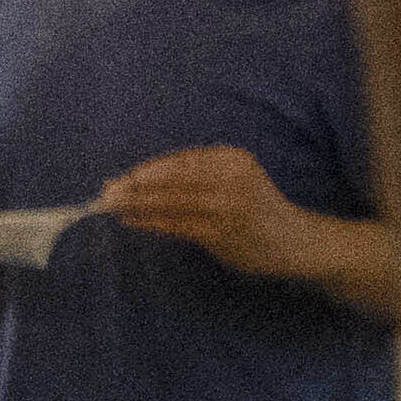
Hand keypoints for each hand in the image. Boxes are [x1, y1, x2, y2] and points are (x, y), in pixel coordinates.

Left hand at [93, 145, 324, 288]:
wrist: (294, 241)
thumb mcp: (236, 179)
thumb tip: (144, 177)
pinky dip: (150, 223)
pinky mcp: (219, 232)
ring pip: (169, 201)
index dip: (148, 170)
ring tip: (111, 207)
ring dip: (136, 204)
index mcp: (233, 158)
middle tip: (106, 193)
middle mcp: (230, 177)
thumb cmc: (258, 209)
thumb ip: (200, 175)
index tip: (122, 178)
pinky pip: (175, 225)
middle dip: (134, 186)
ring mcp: (225, 206)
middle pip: (171, 179)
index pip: (180, 161)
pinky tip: (132, 222)